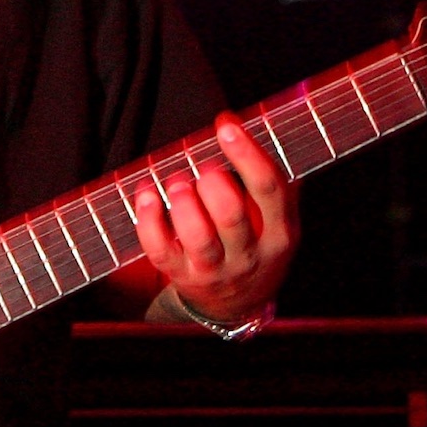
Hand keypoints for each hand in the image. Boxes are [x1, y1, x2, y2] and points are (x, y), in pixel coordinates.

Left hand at [132, 113, 298, 323]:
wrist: (238, 307)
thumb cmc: (256, 245)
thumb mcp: (277, 219)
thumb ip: (271, 177)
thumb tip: (253, 120)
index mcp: (280, 234)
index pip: (269, 189)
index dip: (247, 154)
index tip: (226, 125)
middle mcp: (249, 255)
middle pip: (232, 215)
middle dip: (213, 181)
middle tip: (203, 168)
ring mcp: (214, 270)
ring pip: (198, 236)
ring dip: (183, 200)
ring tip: (178, 182)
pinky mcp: (181, 277)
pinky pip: (160, 250)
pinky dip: (148, 219)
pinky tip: (146, 193)